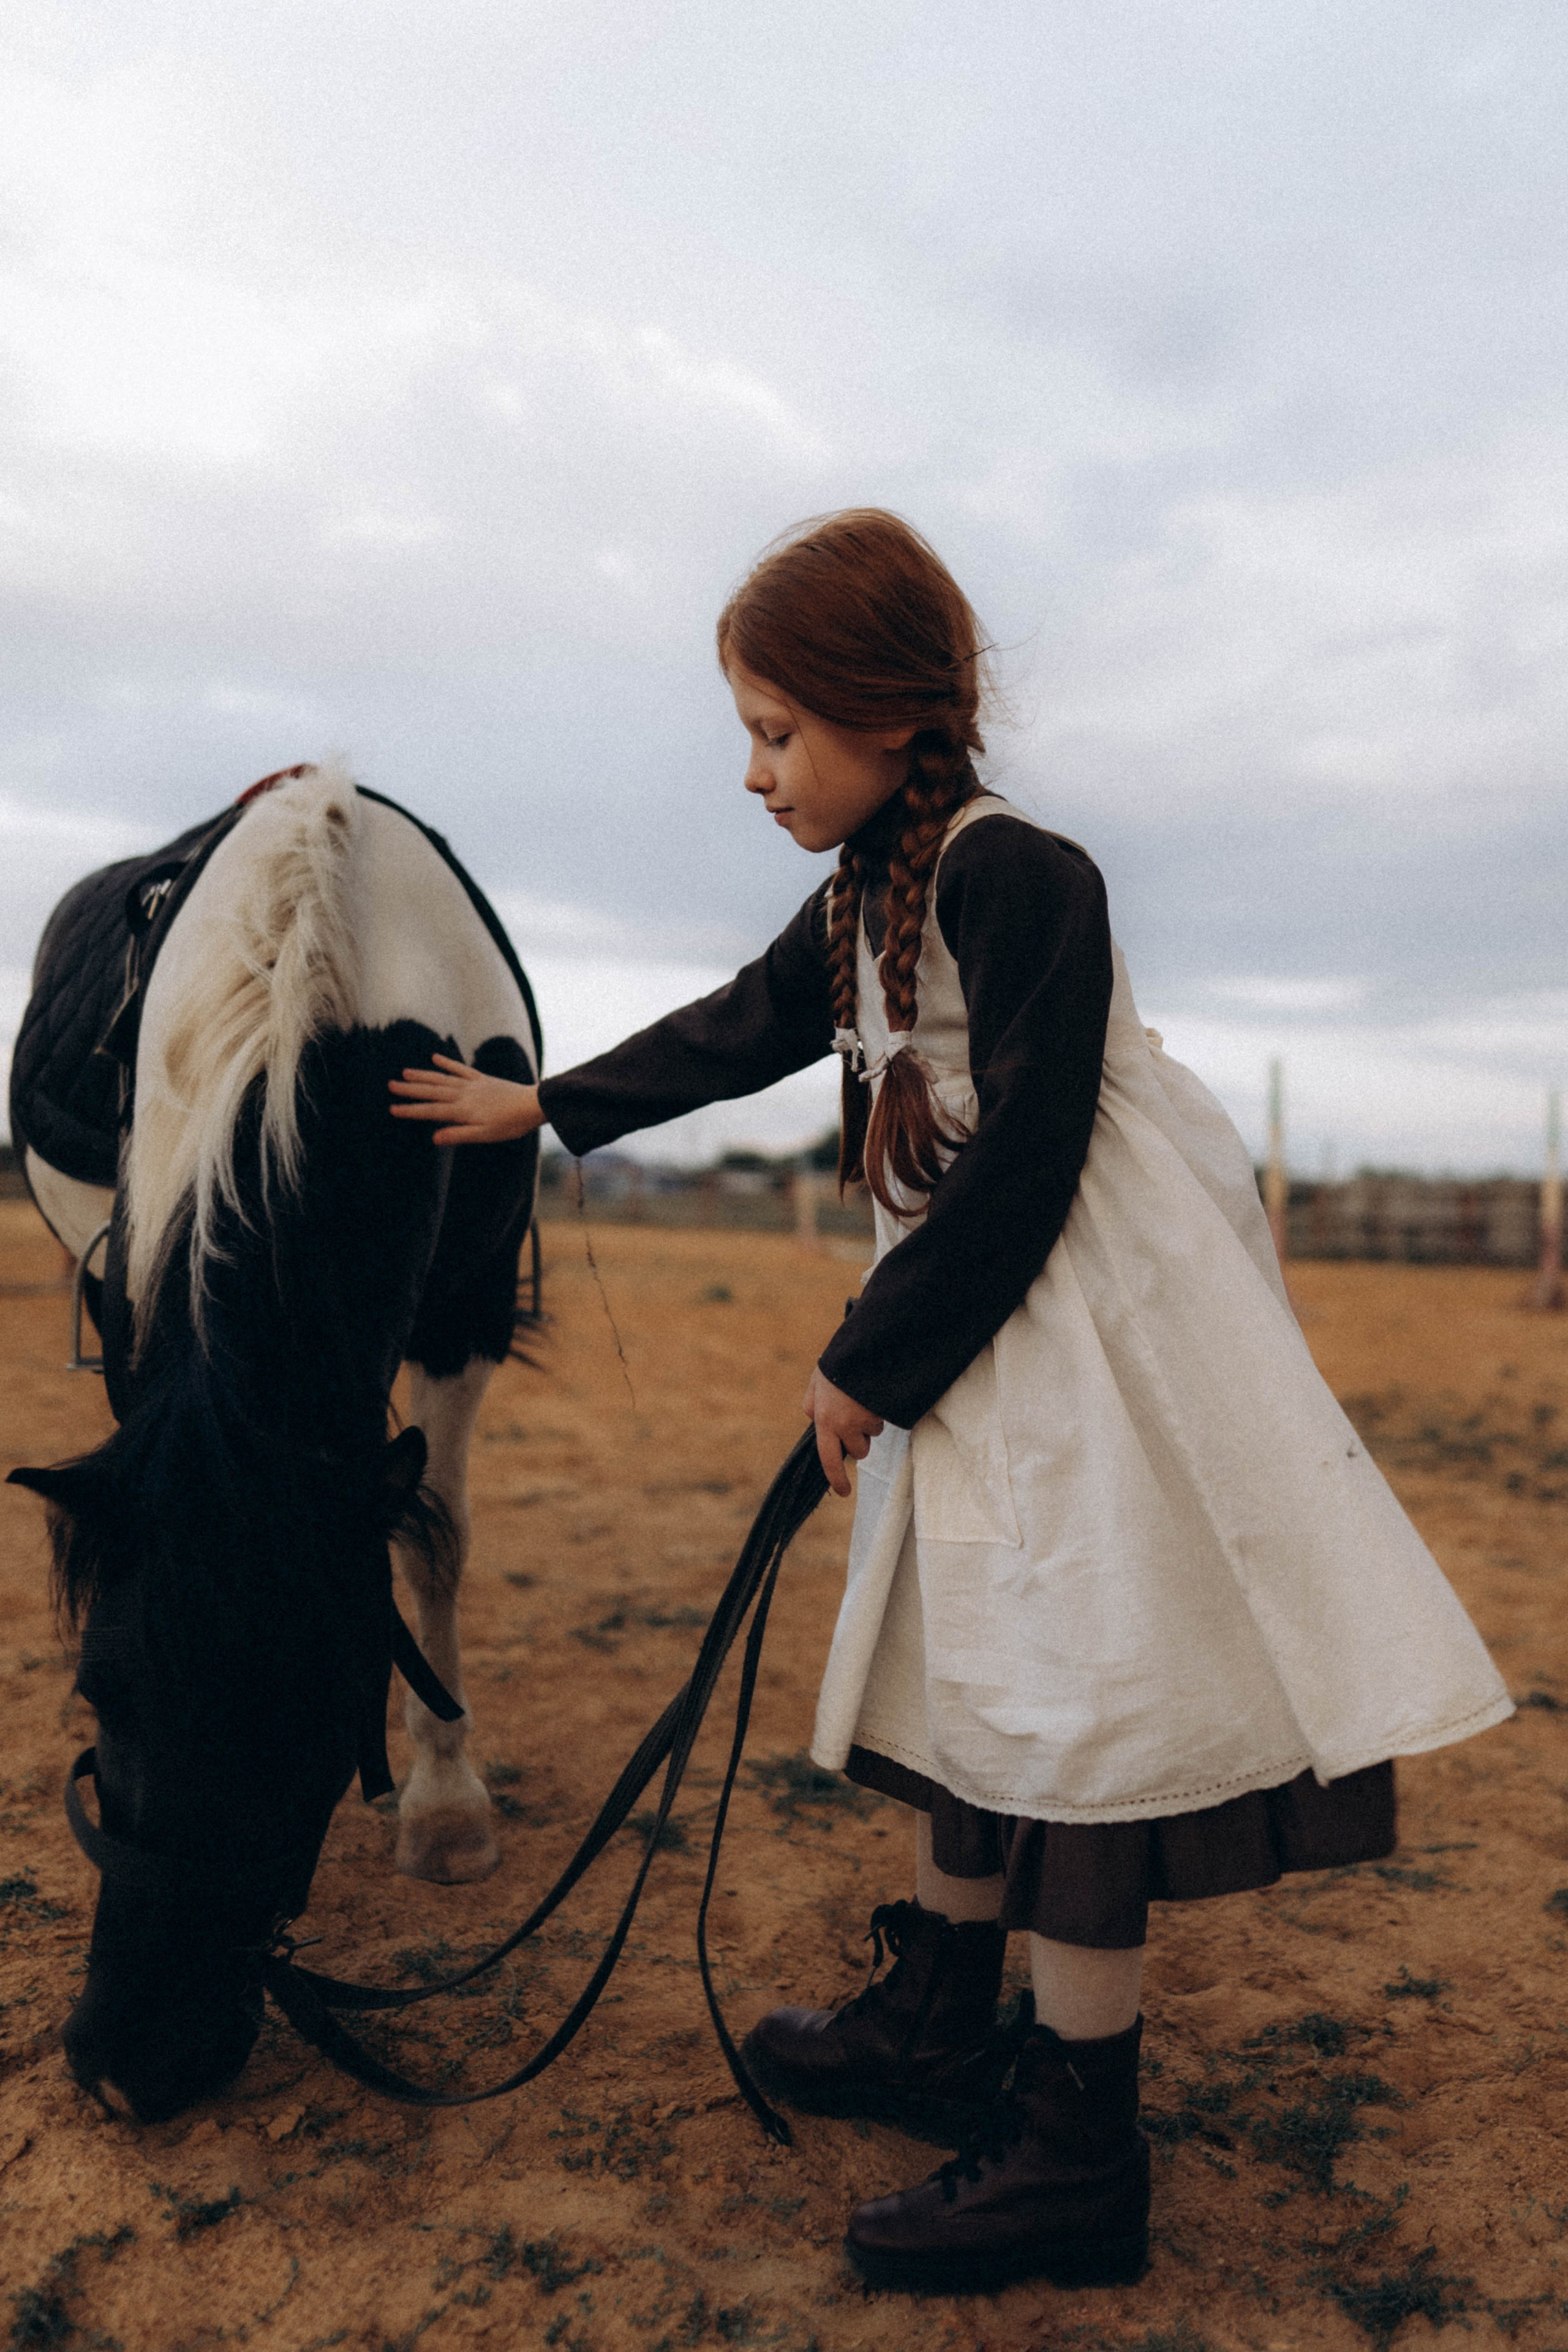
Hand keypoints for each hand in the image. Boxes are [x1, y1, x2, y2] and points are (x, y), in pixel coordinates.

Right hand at [388, 1054, 543, 1145]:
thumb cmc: (511, 1124)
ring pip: (442, 1078)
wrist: (533, 1104)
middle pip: (432, 1091)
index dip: (411, 1110)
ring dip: (423, 1075)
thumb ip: (459, 1135)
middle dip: (410, 1089)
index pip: (431, 1111)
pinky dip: (447, 1063)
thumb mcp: (485, 1135)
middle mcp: (464, 1094)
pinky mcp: (482, 1078)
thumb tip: (433, 1138)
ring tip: (405, 1072)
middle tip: (390, 1085)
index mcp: (463, 1110)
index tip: (392, 1109)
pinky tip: (434, 1058)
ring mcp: (472, 1084)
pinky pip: (461, 1069)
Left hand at [803, 1366, 883, 1497]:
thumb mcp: (818, 1382)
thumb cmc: (840, 1363)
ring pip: (872, 1435)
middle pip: (858, 1451)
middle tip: (858, 1417)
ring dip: (871, 1423)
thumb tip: (814, 1419)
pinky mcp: (883, 1413)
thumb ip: (813, 1403)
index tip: (844, 1493)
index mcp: (823, 1418)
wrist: (866, 1345)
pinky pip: (884, 1421)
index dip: (836, 1478)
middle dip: (861, 1441)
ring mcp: (865, 1419)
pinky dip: (882, 1412)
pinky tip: (875, 1394)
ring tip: (865, 1398)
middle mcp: (843, 1423)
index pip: (828, 1458)